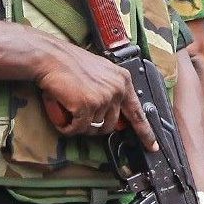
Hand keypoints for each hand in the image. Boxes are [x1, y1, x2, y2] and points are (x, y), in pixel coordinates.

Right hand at [36, 47, 154, 148]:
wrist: (51, 58)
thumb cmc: (70, 64)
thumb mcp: (100, 73)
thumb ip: (111, 91)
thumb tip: (114, 116)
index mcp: (123, 81)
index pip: (138, 112)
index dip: (146, 132)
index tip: (152, 146)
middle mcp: (117, 90)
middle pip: (112, 124)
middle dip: (96, 126)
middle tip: (81, 115)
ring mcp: (103, 98)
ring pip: (94, 128)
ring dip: (80, 125)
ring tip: (70, 110)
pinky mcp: (88, 106)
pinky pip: (78, 128)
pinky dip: (68, 127)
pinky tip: (63, 117)